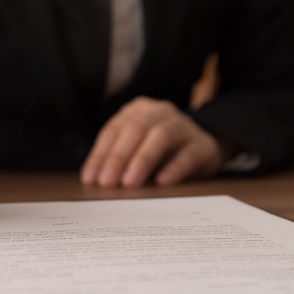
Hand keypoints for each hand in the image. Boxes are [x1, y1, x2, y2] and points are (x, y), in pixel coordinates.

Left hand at [80, 97, 224, 187]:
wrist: (203, 147)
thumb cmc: (161, 151)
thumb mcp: (137, 149)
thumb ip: (118, 160)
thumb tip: (94, 181)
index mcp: (138, 110)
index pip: (114, 130)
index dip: (100, 155)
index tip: (91, 179)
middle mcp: (160, 112)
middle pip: (135, 129)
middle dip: (118, 157)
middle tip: (107, 183)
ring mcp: (184, 125)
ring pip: (161, 135)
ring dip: (143, 160)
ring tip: (130, 183)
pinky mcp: (203, 144)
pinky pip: (189, 153)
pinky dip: (174, 167)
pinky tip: (163, 182)